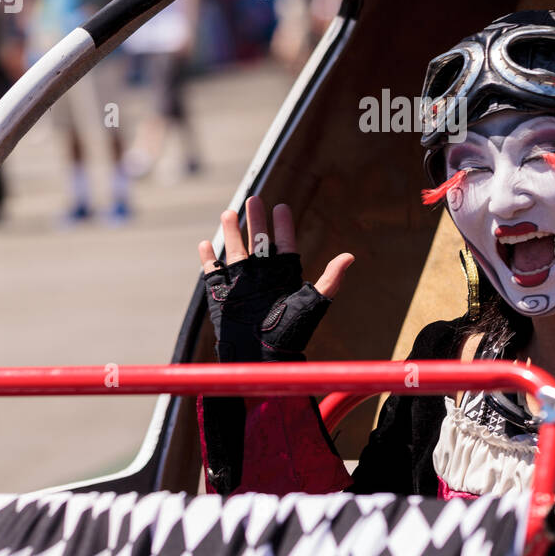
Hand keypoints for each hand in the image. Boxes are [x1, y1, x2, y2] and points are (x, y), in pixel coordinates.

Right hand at [197, 197, 353, 360]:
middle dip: (255, 221)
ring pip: (234, 252)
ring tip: (228, 212)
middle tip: (254, 198)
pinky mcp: (221, 296)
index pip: (284, 245)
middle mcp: (262, 277)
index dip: (283, 226)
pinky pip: (212, 273)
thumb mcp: (313, 303)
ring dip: (231, 233)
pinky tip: (205, 244)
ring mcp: (241, 285)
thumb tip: (350, 256)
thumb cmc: (290, 334)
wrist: (261, 357)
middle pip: (257, 242)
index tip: (281, 207)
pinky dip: (207, 259)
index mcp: (283, 276)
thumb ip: (331, 280)